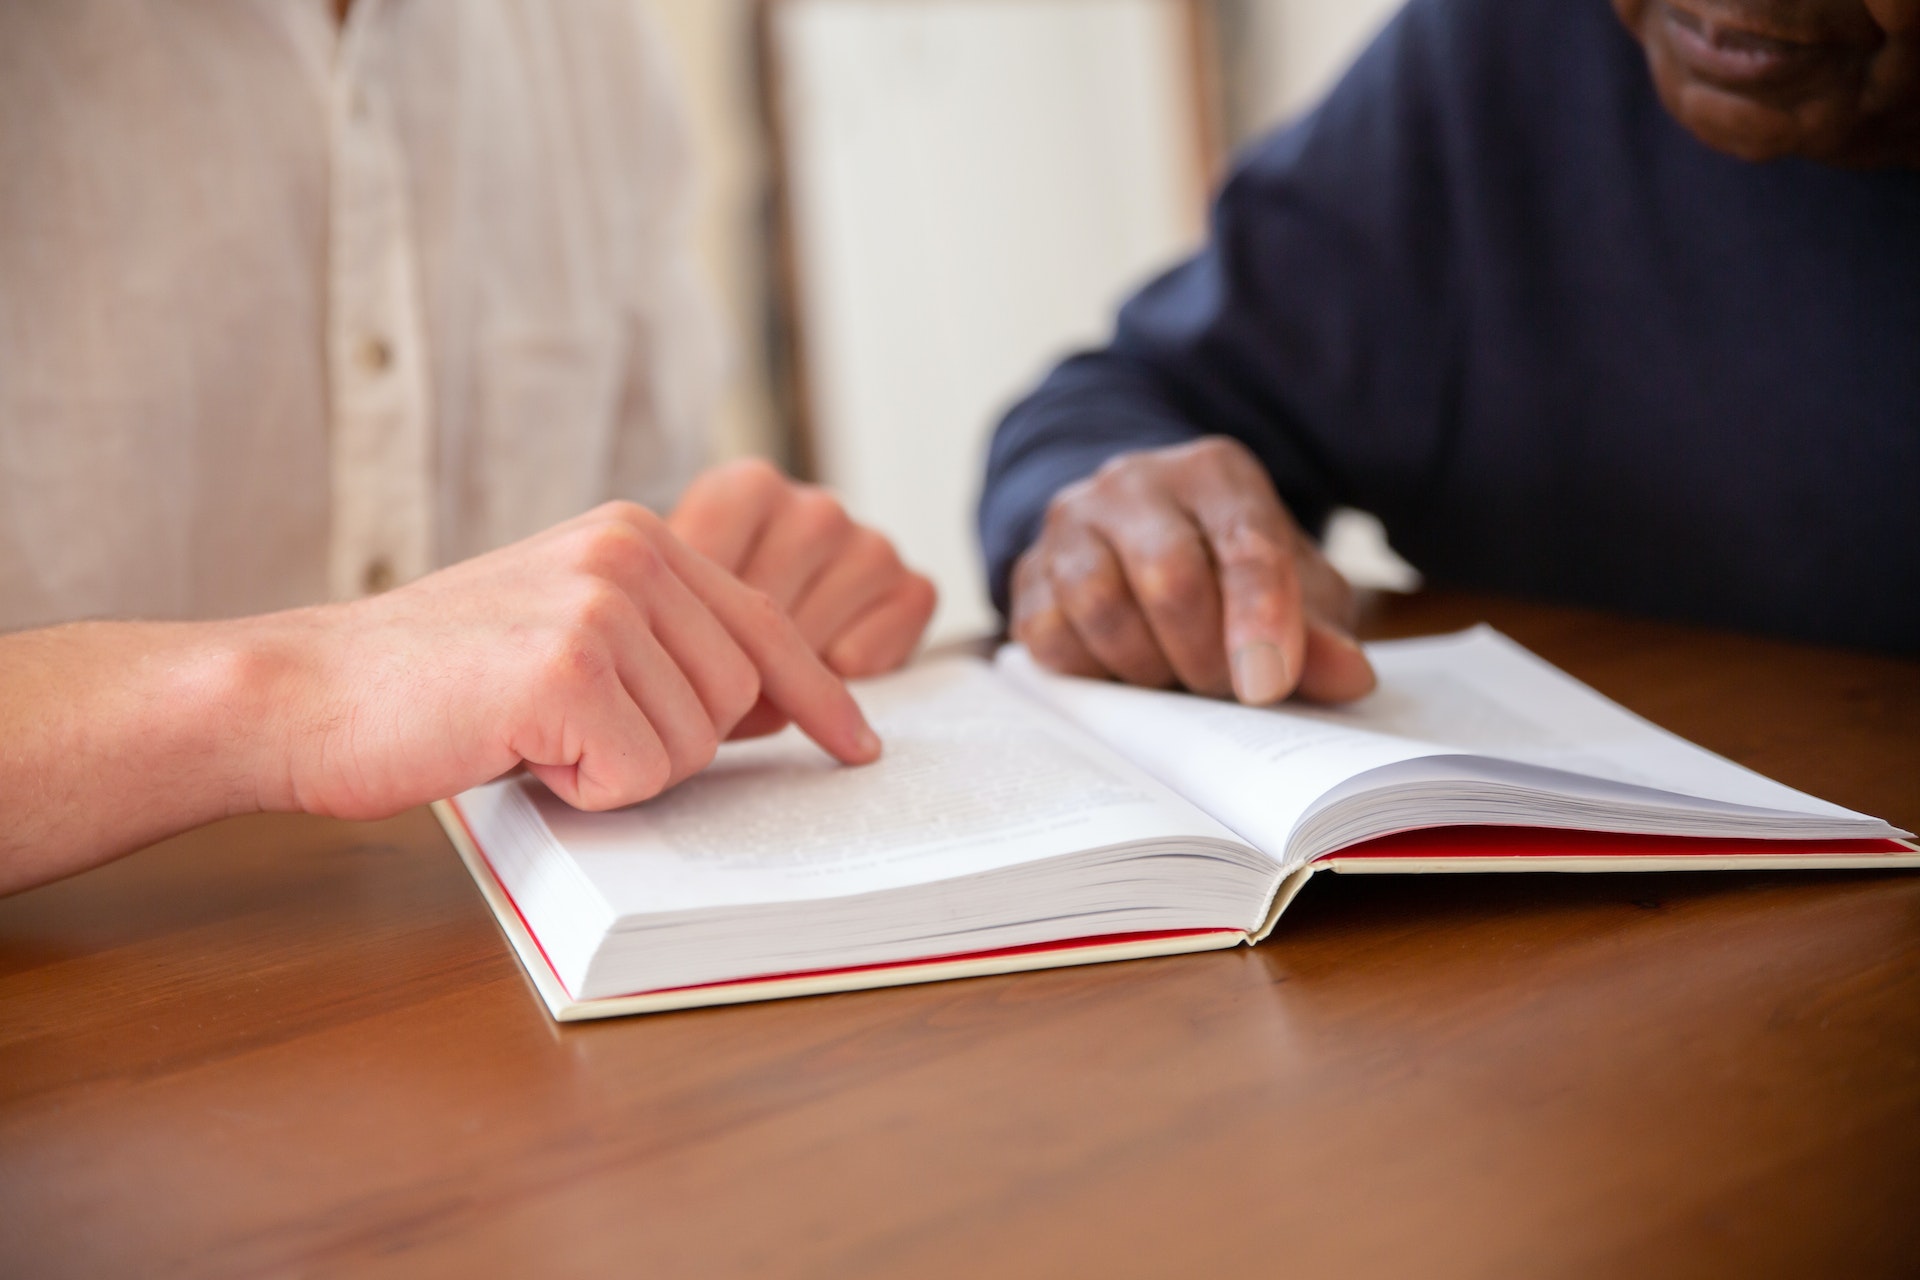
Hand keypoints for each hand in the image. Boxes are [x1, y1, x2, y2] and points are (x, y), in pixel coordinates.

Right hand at [258, 501, 880, 818]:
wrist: (305, 690)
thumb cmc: (433, 677)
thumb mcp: (566, 628)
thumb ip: (662, 644)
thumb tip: (771, 703)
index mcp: (636, 535)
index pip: (766, 624)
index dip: (819, 694)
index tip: (856, 743)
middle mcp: (632, 552)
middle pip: (737, 697)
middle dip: (666, 744)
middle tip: (566, 730)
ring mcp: (603, 605)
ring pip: (694, 743)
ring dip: (619, 767)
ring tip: (531, 730)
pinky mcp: (569, 668)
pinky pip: (638, 774)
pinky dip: (583, 789)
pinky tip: (516, 748)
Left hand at [668, 459, 936, 677]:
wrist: (795, 630)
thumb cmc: (705, 609)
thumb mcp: (669, 592)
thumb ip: (669, 608)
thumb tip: (686, 667)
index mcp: (747, 487)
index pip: (707, 566)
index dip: (683, 632)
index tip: (669, 664)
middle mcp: (814, 506)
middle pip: (765, 612)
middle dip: (735, 664)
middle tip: (718, 688)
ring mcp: (868, 543)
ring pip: (818, 638)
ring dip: (789, 673)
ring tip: (772, 680)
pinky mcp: (912, 586)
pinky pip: (875, 650)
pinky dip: (850, 670)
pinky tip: (830, 668)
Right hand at [1009, 437, 1375, 703]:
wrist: (1136, 542)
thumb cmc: (1228, 571)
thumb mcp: (1293, 592)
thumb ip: (1321, 633)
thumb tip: (1348, 677)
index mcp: (1215, 473)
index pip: (1244, 541)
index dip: (1259, 618)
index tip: (1267, 686)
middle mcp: (1135, 483)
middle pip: (1168, 576)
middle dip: (1203, 655)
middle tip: (1225, 690)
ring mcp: (1071, 524)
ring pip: (1099, 604)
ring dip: (1146, 667)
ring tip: (1174, 679)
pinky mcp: (1027, 573)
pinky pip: (1049, 635)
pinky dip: (1092, 671)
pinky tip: (1123, 671)